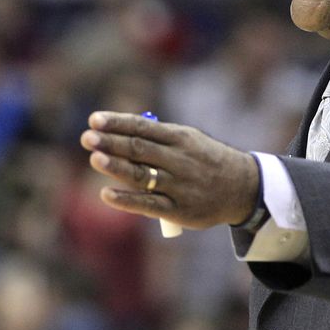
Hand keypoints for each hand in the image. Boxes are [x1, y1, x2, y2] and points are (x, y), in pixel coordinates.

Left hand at [80, 111, 257, 229]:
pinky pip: (148, 204)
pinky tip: (107, 193)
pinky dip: (127, 199)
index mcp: (182, 138)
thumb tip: (117, 135)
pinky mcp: (178, 209)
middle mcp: (180, 160)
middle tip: (87, 137)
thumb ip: (159, 139)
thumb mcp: (191, 141)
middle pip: (140, 149)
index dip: (118, 123)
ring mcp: (179, 185)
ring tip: (95, 158)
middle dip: (112, 142)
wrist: (243, 188)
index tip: (95, 119)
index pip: (144, 127)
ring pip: (142, 175)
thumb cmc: (207, 161)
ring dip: (116, 166)